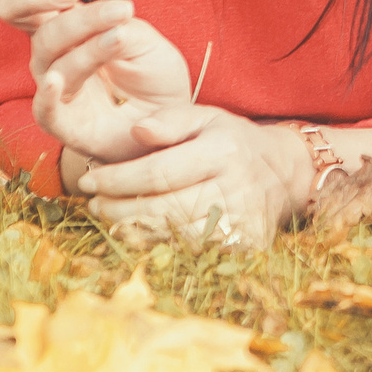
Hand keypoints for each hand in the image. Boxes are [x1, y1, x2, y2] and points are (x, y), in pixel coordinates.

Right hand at [2, 0, 195, 164]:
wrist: (169, 120)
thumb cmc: (152, 75)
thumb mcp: (146, 40)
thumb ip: (123, 25)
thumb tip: (111, 20)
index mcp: (66, 32)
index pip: (23, 6)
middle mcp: (53, 60)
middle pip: (41, 33)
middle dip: (79, 20)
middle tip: (121, 10)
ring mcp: (56, 93)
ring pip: (52, 65)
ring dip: (89, 49)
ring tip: (122, 39)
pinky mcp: (65, 125)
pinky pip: (45, 112)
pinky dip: (46, 96)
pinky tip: (56, 81)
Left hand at [69, 105, 305, 247]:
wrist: (284, 173)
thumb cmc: (233, 142)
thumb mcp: (208, 118)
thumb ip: (171, 119)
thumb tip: (136, 129)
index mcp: (222, 152)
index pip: (157, 172)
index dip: (117, 180)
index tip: (88, 182)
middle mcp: (233, 188)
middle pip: (160, 208)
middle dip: (117, 209)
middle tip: (94, 205)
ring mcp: (241, 221)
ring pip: (172, 235)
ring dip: (133, 231)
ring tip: (110, 220)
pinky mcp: (245, 245)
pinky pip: (191, 252)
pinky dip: (161, 247)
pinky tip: (141, 236)